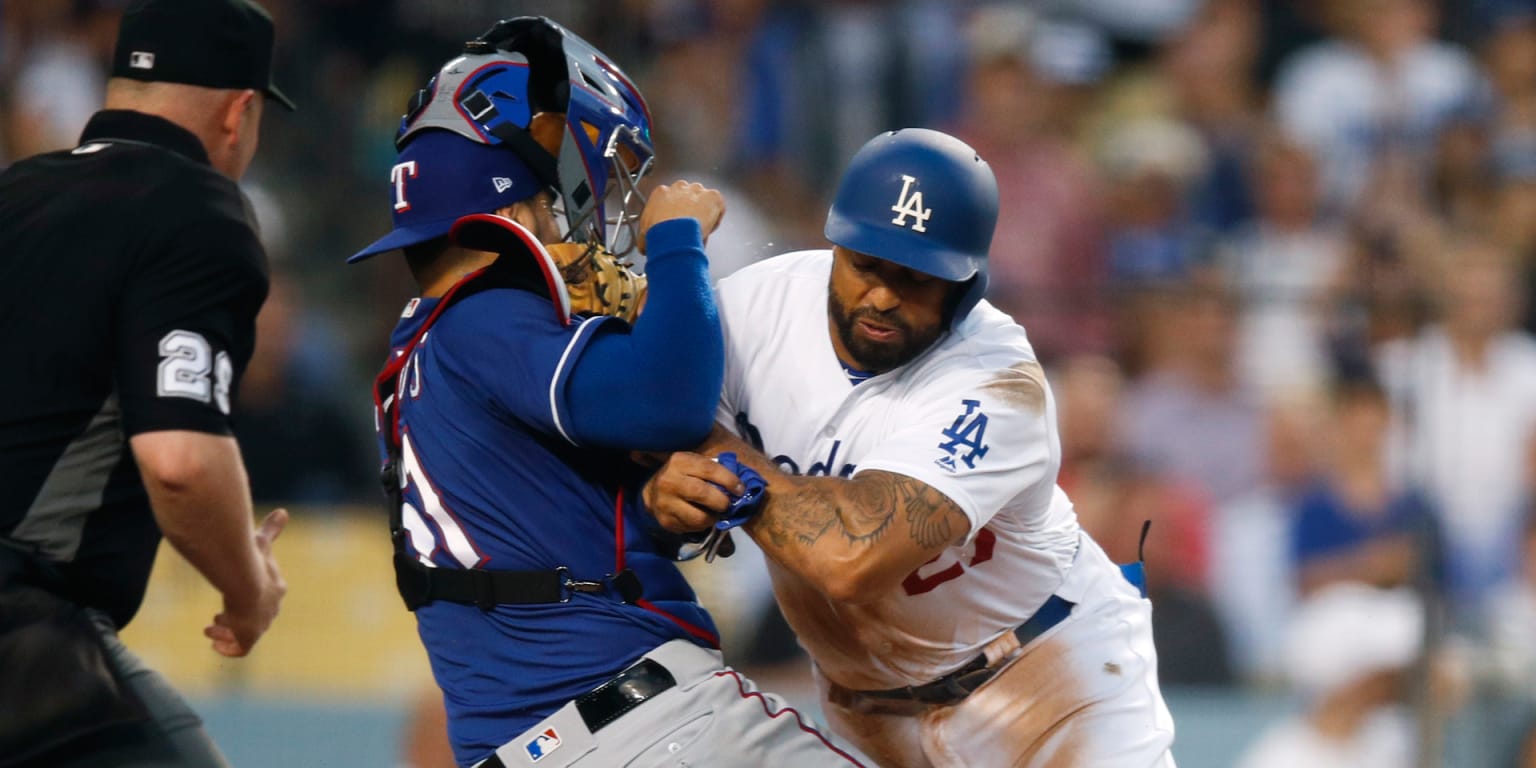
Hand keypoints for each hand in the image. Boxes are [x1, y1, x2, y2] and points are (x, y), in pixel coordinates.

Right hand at [204, 508, 288, 657]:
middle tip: (219, 616)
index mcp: (275, 590)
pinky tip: (212, 638)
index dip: (248, 600)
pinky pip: (239, 650)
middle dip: (236, 619)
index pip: (265, 599)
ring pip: (244, 635)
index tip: (231, 600)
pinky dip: (225, 647)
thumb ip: (271, 529)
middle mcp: (270, 610)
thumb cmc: (252, 559)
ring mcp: (261, 626)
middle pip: (255, 619)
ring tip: (212, 627)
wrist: (245, 580)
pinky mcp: (249, 639)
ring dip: (226, 632)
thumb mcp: (262, 542)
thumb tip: (283, 512)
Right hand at [638, 180, 724, 253]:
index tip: (677, 223)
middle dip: (689, 209)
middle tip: (689, 227)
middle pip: (688, 196)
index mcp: (661, 193)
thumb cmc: (658, 233)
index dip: (674, 213)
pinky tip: (709, 229)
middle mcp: (679, 187)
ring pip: (703, 199)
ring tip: (699, 230)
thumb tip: (645, 245)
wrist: (672, 234)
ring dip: (703, 212)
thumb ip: (647, 234)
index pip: (670, 199)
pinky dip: (716, 217)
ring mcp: (697, 190)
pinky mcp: (712, 196)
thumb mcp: (644, 233)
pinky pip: (717, 205)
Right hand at [642, 452, 743, 533]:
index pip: (709, 469)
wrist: (653, 490)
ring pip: (698, 517)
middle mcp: (669, 481)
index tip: (741, 489)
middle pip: (701, 493)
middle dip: (721, 501)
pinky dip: (702, 526)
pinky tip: (701, 517)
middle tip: (728, 504)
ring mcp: (665, 503)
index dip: (728, 480)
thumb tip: (741, 486)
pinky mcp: (666, 521)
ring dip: (713, 518)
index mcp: (679, 461)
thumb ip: (715, 471)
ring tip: (714, 513)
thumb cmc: (684, 475)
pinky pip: (691, 528)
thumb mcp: (695, 465)